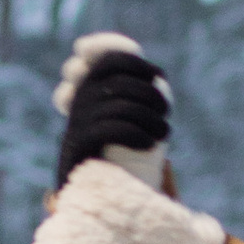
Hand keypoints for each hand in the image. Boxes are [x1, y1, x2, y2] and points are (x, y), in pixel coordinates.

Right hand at [53, 31, 170, 188]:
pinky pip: (111, 130)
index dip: (137, 64)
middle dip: (151, 94)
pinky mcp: (79, 145)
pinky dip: (136, 135)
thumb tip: (158, 76)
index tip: (158, 76)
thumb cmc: (114, 144)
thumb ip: (131, 91)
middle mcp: (80, 99)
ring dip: (150, 119)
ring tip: (164, 131)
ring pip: (121, 108)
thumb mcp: (119, 112)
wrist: (86, 183)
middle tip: (165, 111)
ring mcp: (77, 121)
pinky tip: (149, 144)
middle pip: (121, 84)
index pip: (111, 60)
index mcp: (89, 85)